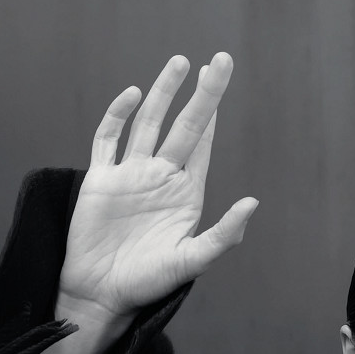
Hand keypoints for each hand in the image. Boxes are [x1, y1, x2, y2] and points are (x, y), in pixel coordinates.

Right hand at [57, 52, 257, 321]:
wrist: (101, 293)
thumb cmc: (148, 282)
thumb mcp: (192, 261)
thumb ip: (224, 234)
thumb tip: (253, 202)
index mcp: (185, 193)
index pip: (203, 144)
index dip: (213, 112)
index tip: (223, 79)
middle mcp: (160, 177)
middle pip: (183, 125)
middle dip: (200, 94)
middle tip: (218, 60)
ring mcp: (130, 175)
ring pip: (147, 123)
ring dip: (163, 93)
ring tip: (180, 63)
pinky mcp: (101, 179)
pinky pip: (108, 139)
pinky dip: (118, 115)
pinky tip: (133, 95)